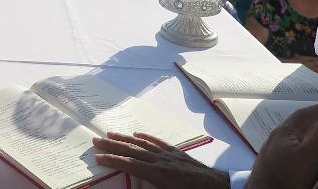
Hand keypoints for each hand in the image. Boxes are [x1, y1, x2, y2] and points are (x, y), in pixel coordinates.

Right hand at [92, 133, 227, 188]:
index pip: (130, 164)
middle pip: (132, 150)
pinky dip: (147, 137)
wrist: (222, 188)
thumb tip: (136, 186)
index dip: (113, 160)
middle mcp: (161, 161)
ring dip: (125, 138)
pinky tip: (138, 134)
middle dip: (113, 145)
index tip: (97, 157)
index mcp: (159, 174)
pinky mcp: (179, 154)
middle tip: (95, 140)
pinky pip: (159, 142)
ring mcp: (170, 156)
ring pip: (143, 144)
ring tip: (110, 134)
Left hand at [248, 103, 317, 188]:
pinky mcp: (274, 168)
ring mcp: (273, 155)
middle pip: (300, 126)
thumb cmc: (288, 177)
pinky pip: (293, 154)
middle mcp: (276, 140)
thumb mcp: (311, 154)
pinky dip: (306, 151)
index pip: (304, 114)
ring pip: (296, 141)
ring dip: (312, 138)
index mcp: (283, 132)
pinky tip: (311, 160)